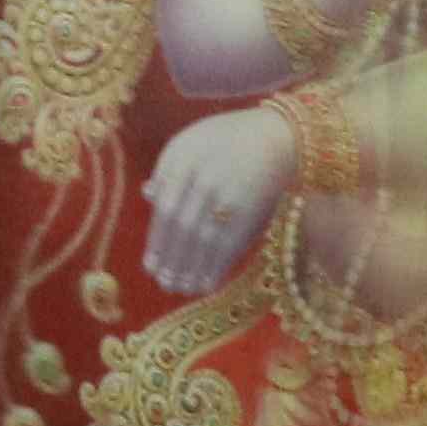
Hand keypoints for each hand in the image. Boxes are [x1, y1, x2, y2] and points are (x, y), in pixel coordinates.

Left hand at [143, 107, 299, 294]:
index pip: (166, 207)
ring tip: (181, 288)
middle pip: (183, 227)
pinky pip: (230, 244)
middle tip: (163, 283)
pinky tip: (206, 284)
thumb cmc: (228, 140)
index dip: (157, 241)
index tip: (150, 266)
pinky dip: (216, 267)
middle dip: (172, 260)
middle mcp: (205, 175)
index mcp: (184, 157)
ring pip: (205, 240)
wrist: (278, 136)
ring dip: (191, 269)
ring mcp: (230, 192)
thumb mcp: (193, 141)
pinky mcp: (252, 209)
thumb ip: (170, 168)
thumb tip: (148, 194)